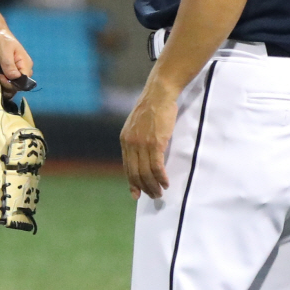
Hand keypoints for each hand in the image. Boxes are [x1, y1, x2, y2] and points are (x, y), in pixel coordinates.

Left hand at [0, 24, 33, 97]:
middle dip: (8, 85)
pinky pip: (7, 84)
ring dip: (4, 86)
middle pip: (19, 86)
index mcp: (26, 64)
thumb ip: (10, 65)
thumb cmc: (1, 40)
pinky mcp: (7, 74)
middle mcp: (23, 71)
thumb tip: (15, 78)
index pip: (24, 82)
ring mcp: (15, 73)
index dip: (13, 83)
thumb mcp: (5, 52)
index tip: (1, 77)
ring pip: (13, 87)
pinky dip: (1, 84)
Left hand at [120, 76, 177, 199]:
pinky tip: (166, 182)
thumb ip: (136, 140)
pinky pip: (157, 166)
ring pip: (147, 172)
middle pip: (136, 173)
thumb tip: (140, 156)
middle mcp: (131, 143)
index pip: (127, 167)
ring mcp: (142, 143)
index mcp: (124, 140)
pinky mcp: (156, 142)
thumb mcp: (137, 125)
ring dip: (154, 185)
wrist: (159, 94)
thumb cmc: (151, 108)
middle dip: (145, 188)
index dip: (132, 183)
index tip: (137, 194)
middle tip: (154, 196)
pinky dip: (161, 177)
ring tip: (161, 192)